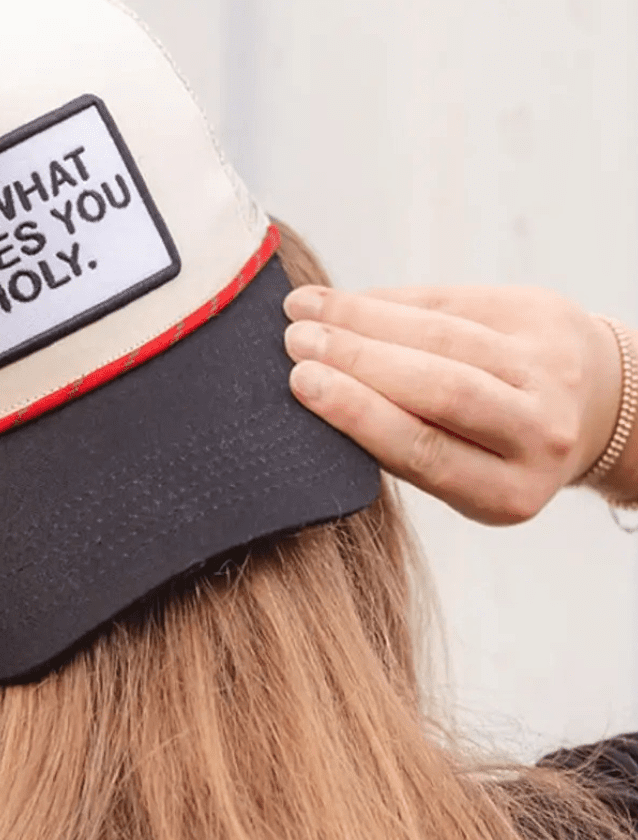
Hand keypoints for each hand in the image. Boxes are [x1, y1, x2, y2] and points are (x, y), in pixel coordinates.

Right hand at [284, 285, 625, 525]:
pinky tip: (346, 300)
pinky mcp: (543, 314)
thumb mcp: (462, 479)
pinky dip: (389, 300)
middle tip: (296, 342)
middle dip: (356, 359)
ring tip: (306, 312)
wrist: (589, 407)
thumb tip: (318, 392)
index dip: (358, 412)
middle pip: (438, 388)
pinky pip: (452, 300)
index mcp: (507, 493)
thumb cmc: (496, 452)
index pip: (423, 449)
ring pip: (443, 336)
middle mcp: (540, 433)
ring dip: (363, 319)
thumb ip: (404, 447)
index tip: (303, 383)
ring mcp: (549, 369)